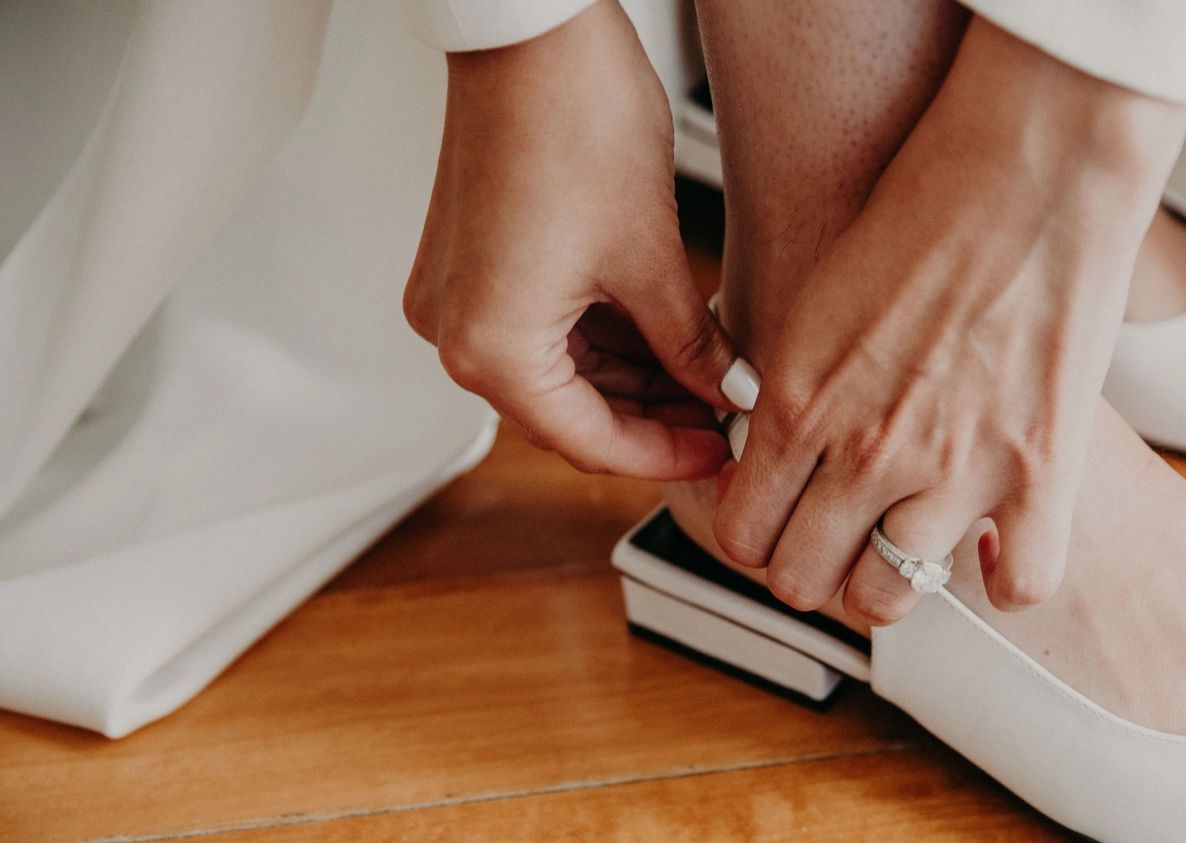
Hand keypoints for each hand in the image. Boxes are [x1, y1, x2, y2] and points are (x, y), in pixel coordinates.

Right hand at [404, 0, 735, 478]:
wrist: (527, 28)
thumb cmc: (571, 118)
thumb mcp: (652, 257)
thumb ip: (692, 346)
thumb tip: (727, 393)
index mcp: (491, 348)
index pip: (591, 441)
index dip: (667, 455)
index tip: (721, 451)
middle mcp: (456, 332)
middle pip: (568, 412)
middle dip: (651, 418)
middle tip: (722, 415)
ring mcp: (455, 297)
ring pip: (557, 372)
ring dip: (630, 380)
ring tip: (705, 375)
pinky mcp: (467, 263)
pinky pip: (539, 329)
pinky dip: (600, 340)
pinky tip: (662, 338)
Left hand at [712, 18, 1185, 624]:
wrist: (1029, 166)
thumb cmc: (922, 209)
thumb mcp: (815, 301)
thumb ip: (789, 389)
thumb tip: (769, 446)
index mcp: (799, 406)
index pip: (742, 534)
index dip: (756, 538)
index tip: (777, 524)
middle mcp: (867, 453)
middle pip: (805, 581)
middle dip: (812, 569)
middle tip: (836, 543)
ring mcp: (954, 471)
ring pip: (891, 599)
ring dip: (892, 582)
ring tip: (906, 545)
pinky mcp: (1040, 472)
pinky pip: (1020, 586)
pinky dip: (1008, 578)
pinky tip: (998, 547)